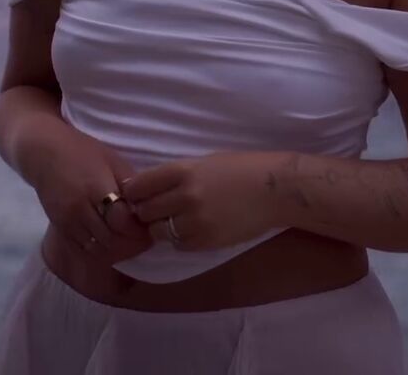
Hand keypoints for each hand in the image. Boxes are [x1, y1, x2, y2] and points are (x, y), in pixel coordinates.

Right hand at [33, 127, 152, 259]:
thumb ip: (129, 184)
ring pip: (97, 249)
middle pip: (110, 240)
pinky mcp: (61, 228)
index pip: (121, 220)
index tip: (150, 229)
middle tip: (145, 240)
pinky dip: (100, 251)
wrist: (45, 154)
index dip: (138, 229)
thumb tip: (147, 205)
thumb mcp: (112, 160)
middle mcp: (80, 209)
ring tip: (130, 243)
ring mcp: (68, 221)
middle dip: (131, 244)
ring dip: (117, 251)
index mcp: (96, 188)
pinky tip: (112, 243)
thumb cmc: (84, 151)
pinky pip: (84, 249)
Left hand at [121, 151, 284, 250]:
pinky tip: (189, 229)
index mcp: (183, 171)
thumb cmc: (241, 168)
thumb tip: (148, 187)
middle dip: (144, 211)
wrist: (274, 190)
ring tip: (171, 220)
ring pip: (158, 231)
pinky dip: (178, 239)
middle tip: (151, 209)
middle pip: (144, 211)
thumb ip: (176, 175)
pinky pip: (178, 244)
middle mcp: (185, 197)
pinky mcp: (206, 242)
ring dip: (160, 226)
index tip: (135, 194)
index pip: (139, 186)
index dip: (133, 191)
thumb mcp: (204, 162)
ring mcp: (195, 222)